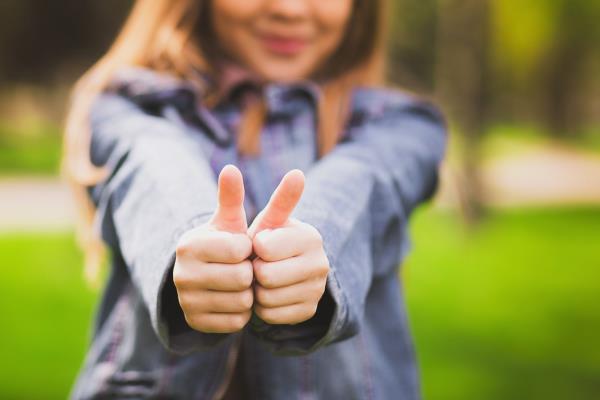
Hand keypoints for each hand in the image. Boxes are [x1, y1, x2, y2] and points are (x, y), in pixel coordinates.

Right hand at [173, 165, 253, 332]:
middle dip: (250, 272)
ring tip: (238, 282)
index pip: (241, 250)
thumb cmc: (223, 242)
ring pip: (241, 303)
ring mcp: (186, 302)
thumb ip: (232, 196)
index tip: (241, 247)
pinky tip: (233, 299)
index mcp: (190, 245)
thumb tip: (231, 168)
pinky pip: (236, 322)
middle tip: (242, 267)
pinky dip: (241, 312)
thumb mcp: (229, 220)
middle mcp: (182, 274)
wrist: (202, 275)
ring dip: (248, 293)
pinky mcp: (195, 322)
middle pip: (242, 279)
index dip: (249, 249)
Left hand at [248, 170, 329, 324]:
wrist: (282, 269)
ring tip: (262, 278)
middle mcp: (321, 263)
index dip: (254, 246)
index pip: (263, 247)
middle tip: (259, 263)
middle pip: (265, 275)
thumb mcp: (271, 219)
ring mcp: (317, 290)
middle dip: (253, 270)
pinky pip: (271, 316)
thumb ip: (280, 198)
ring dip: (256, 290)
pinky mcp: (309, 312)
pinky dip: (262, 308)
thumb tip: (298, 173)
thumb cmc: (271, 239)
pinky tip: (268, 294)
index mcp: (311, 236)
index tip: (260, 243)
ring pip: (267, 298)